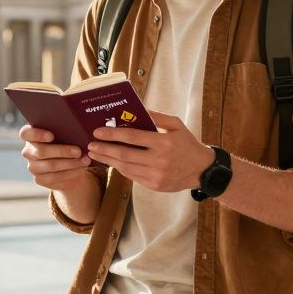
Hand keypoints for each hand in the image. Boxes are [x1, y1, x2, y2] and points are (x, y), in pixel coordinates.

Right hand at [20, 125, 92, 191]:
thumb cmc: (66, 142)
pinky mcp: (39, 179)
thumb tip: (78, 130)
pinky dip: (71, 172)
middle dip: (62, 151)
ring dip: (70, 163)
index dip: (37, 134)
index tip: (51, 136)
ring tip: (85, 160)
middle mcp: (28, 151)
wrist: (67, 163)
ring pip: (50, 166)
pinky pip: (55, 177)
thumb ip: (64, 130)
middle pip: (41, 151)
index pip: (26, 133)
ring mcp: (32, 166)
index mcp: (30, 135)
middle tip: (78, 151)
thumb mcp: (64, 134)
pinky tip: (81, 168)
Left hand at [87, 110, 213, 192]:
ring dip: (108, 160)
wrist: (202, 170)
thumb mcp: (176, 125)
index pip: (132, 137)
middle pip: (124, 154)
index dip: (112, 135)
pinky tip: (112, 162)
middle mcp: (159, 160)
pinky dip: (120, 169)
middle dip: (104, 149)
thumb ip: (156, 116)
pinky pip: (132, 176)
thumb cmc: (187, 143)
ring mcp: (156, 175)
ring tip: (97, 154)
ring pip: (125, 167)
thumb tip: (137, 108)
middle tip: (90, 145)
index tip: (98, 132)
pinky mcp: (154, 186)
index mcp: (164, 142)